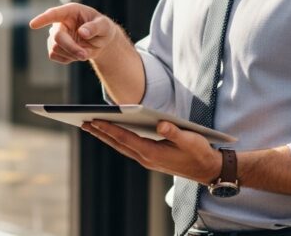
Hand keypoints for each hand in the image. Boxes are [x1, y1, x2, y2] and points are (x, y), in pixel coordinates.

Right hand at [29, 3, 126, 63]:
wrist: (101, 40)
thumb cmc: (103, 28)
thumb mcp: (104, 25)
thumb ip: (95, 27)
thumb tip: (82, 33)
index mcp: (70, 11)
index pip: (54, 14)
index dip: (43, 19)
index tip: (33, 25)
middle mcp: (60, 22)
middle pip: (57, 37)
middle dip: (70, 47)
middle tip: (84, 55)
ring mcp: (56, 35)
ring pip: (55, 48)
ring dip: (71, 54)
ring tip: (85, 52)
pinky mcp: (55, 47)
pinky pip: (55, 56)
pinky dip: (68, 58)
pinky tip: (77, 53)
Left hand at [82, 120, 221, 182]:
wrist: (207, 170)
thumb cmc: (200, 152)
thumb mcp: (190, 140)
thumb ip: (175, 132)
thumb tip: (161, 123)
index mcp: (153, 153)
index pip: (125, 138)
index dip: (109, 128)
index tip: (94, 120)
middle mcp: (146, 158)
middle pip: (118, 143)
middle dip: (100, 132)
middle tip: (83, 122)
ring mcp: (147, 159)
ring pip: (121, 146)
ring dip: (106, 136)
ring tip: (91, 126)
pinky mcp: (150, 157)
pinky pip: (128, 147)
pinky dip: (117, 139)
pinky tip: (111, 132)